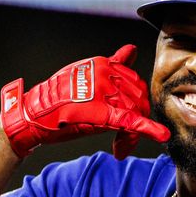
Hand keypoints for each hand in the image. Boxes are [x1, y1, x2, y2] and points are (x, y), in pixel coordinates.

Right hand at [0, 45, 169, 159]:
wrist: (34, 113)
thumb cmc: (58, 98)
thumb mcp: (86, 75)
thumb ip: (113, 65)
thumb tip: (132, 50)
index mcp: (104, 64)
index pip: (134, 83)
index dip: (135, 104)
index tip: (128, 121)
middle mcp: (106, 74)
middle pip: (138, 99)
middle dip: (137, 120)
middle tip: (123, 139)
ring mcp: (104, 92)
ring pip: (134, 112)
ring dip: (132, 134)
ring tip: (119, 146)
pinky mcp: (102, 113)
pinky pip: (130, 120)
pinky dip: (148, 129)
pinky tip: (161, 135)